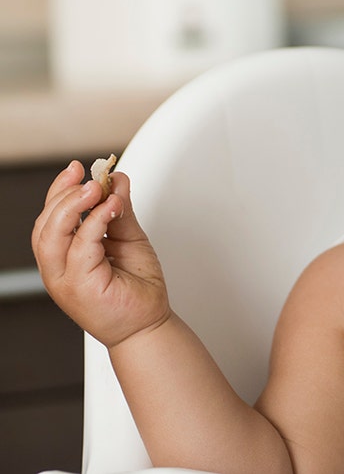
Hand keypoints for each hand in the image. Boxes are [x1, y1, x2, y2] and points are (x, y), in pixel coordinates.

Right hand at [31, 161, 170, 347]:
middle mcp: (59, 268)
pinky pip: (80, 248)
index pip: (50, 218)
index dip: (60, 191)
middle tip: (89, 177)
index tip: (78, 168)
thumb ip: (121, 211)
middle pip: (46, 225)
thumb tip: (117, 180)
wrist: (150, 323)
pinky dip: (94, 223)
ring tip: (95, 188)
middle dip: (63, 195)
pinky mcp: (79, 287)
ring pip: (52, 236)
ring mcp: (65, 279)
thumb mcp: (129, 239)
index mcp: (65, 255)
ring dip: (72, 206)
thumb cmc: (137, 288)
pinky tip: (110, 208)